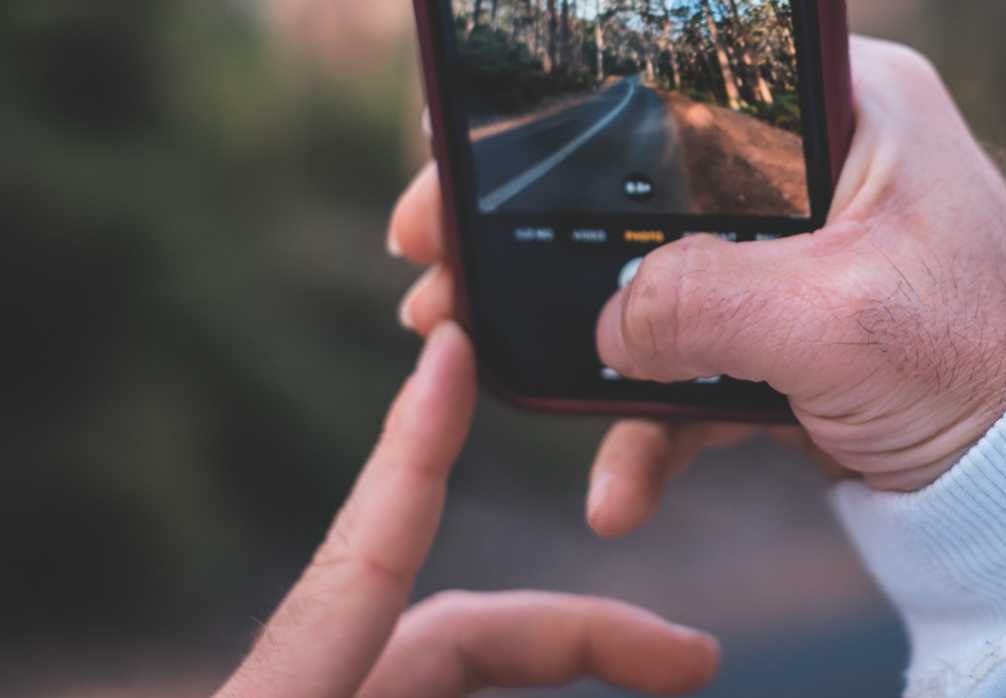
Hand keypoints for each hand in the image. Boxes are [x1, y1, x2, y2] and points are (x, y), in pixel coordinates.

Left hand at [214, 322, 718, 697]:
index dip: (415, 449)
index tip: (452, 349)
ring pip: (455, 673)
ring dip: (563, 674)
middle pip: (457, 629)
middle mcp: (306, 695)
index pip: (366, 560)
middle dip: (584, 627)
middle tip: (694, 660)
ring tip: (669, 680)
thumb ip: (445, 663)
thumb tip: (563, 618)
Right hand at [390, 37, 1005, 527]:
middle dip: (539, 235)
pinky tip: (618, 488)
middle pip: (646, 180)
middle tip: (434, 263)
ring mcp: (804, 253)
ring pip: (660, 275)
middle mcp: (821, 165)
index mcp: (847, 105)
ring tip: (479, 362)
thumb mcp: (839, 321)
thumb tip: (602, 318)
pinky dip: (653, 420)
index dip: (563, 111)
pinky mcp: (797, 332)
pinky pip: (699, 359)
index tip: (468, 151)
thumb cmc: (990, 368)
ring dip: (578, 331)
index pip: (678, 78)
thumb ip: (704, 301)